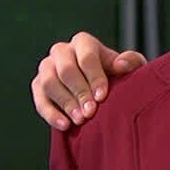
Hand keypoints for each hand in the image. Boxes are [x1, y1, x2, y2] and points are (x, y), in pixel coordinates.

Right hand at [31, 31, 146, 129]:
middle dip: (79, 92)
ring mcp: (46, 68)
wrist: (102, 91)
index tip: (102, 96)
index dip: (94, 76)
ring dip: (65, 103)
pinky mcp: (38, 87)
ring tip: (80, 120)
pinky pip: (39, 99)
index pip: (86, 56)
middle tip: (90, 112)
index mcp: (83, 42)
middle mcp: (61, 51)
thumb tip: (121, 65)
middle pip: (65, 69)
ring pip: (48, 82)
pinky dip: (51, 114)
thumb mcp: (130, 69)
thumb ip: (131, 63)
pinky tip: (65, 126)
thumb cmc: (119, 76)